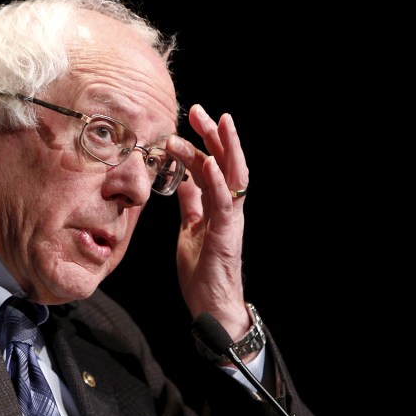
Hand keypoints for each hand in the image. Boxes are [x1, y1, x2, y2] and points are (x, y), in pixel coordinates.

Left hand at [167, 104, 251, 340]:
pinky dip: (218, 181)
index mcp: (218, 205)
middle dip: (215, 134)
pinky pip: (224, 203)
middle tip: (200, 109)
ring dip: (224, 148)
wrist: (211, 306)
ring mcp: (231, 219)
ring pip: (233, 176)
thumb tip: (182, 179)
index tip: (190, 119)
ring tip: (216, 122)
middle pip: (226, 162)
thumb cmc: (203, 271)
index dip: (202, 141)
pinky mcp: (227, 234)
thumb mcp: (190, 229)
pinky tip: (211, 162)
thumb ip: (190, 204)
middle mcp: (229, 207)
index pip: (212, 165)